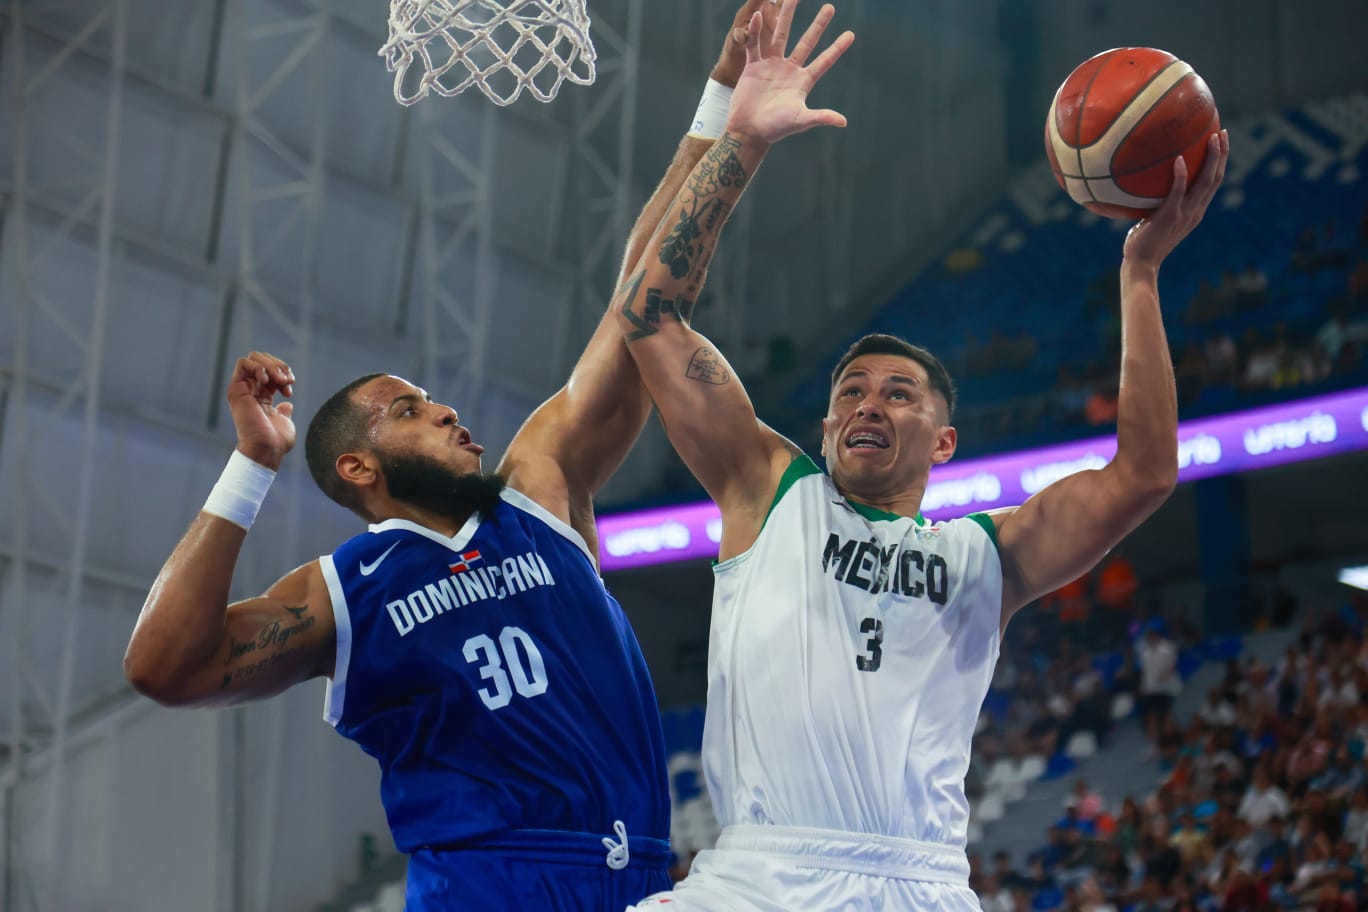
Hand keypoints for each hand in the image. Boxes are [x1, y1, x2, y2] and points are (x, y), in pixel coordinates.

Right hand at [226, 351, 295, 469]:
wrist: (267, 449)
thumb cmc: (276, 441)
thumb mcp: (284, 421)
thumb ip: (284, 411)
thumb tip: (287, 405)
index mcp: (262, 396)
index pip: (270, 370)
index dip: (283, 372)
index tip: (290, 387)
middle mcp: (250, 391)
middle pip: (262, 360)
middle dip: (279, 365)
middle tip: (287, 381)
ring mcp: (242, 389)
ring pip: (253, 358)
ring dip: (272, 365)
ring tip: (281, 381)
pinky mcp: (236, 390)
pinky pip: (242, 363)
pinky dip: (259, 366)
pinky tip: (268, 380)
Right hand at [725, 0, 853, 144]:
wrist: (748, 131)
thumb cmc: (775, 129)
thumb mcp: (800, 121)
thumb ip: (820, 117)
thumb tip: (843, 122)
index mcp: (803, 82)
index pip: (824, 61)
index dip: (837, 48)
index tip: (851, 34)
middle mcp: (789, 70)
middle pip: (807, 42)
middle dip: (818, 25)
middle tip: (830, 7)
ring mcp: (771, 66)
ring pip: (780, 36)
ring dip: (786, 17)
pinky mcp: (753, 66)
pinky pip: (755, 44)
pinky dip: (755, 31)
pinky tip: (758, 15)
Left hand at [1123, 130, 1229, 269]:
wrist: (1141, 263)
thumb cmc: (1144, 241)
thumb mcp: (1157, 218)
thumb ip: (1161, 202)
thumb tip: (1148, 182)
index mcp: (1196, 211)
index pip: (1214, 183)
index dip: (1220, 162)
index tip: (1221, 142)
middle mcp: (1196, 211)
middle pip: (1217, 178)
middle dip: (1222, 154)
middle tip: (1222, 132)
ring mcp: (1185, 213)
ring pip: (1206, 182)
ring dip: (1211, 158)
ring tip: (1212, 137)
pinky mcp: (1170, 215)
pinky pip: (1178, 191)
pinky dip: (1182, 175)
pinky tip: (1179, 159)